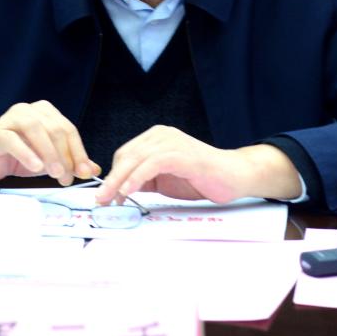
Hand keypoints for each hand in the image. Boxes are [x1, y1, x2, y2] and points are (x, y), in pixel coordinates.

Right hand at [0, 100, 99, 185]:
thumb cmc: (18, 155)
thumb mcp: (48, 160)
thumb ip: (70, 162)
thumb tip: (93, 170)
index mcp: (45, 112)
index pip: (68, 129)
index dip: (78, 152)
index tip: (84, 172)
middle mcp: (29, 110)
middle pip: (55, 130)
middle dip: (65, 156)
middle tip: (68, 178)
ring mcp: (11, 118)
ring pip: (36, 131)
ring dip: (49, 154)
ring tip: (56, 174)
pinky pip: (13, 140)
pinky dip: (26, 153)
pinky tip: (36, 168)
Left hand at [92, 126, 302, 204]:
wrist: (235, 176)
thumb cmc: (202, 178)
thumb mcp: (166, 179)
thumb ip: (146, 179)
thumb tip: (121, 190)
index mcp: (157, 137)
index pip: (126, 153)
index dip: (113, 174)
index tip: (106, 195)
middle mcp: (162, 135)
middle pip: (127, 155)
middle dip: (111, 179)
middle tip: (101, 200)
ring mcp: (172, 142)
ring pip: (136, 159)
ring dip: (119, 181)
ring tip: (111, 199)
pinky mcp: (181, 153)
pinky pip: (151, 164)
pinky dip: (136, 179)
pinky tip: (128, 192)